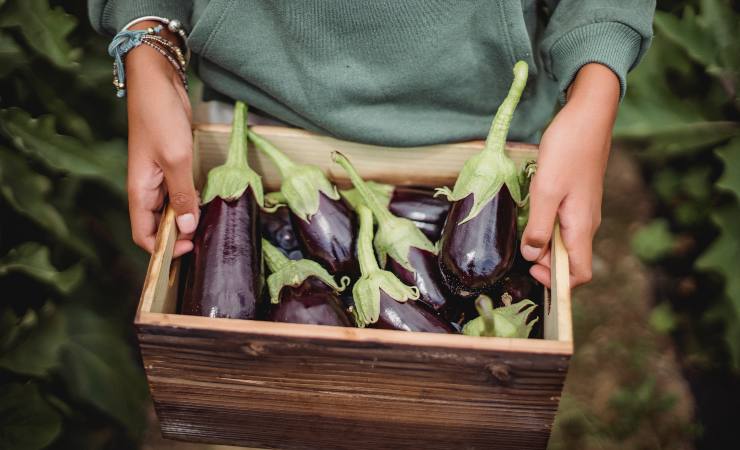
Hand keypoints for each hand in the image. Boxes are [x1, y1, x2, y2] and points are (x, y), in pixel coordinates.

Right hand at [125, 21, 197, 256]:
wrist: (157, 80)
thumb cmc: (160, 116)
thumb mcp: (175, 158)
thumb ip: (181, 195)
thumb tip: (185, 228)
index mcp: (139, 191)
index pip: (144, 235)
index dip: (163, 249)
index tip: (189, 248)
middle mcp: (147, 188)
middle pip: (158, 226)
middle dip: (178, 238)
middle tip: (205, 241)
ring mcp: (159, 177)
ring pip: (171, 210)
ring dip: (187, 220)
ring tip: (210, 227)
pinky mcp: (172, 165)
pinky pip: (180, 192)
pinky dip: (192, 201)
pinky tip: (208, 204)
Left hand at [520, 63, 619, 287]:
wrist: (588, 116)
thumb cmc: (568, 149)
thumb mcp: (546, 190)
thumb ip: (538, 226)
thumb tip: (532, 255)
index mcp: (581, 227)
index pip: (580, 274)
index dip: (557, 281)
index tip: (531, 270)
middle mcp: (586, 223)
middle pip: (568, 259)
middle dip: (544, 261)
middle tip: (519, 246)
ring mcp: (582, 210)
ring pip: (563, 240)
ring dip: (543, 241)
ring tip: (522, 226)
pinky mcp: (577, 197)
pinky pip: (562, 223)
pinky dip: (545, 225)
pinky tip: (531, 210)